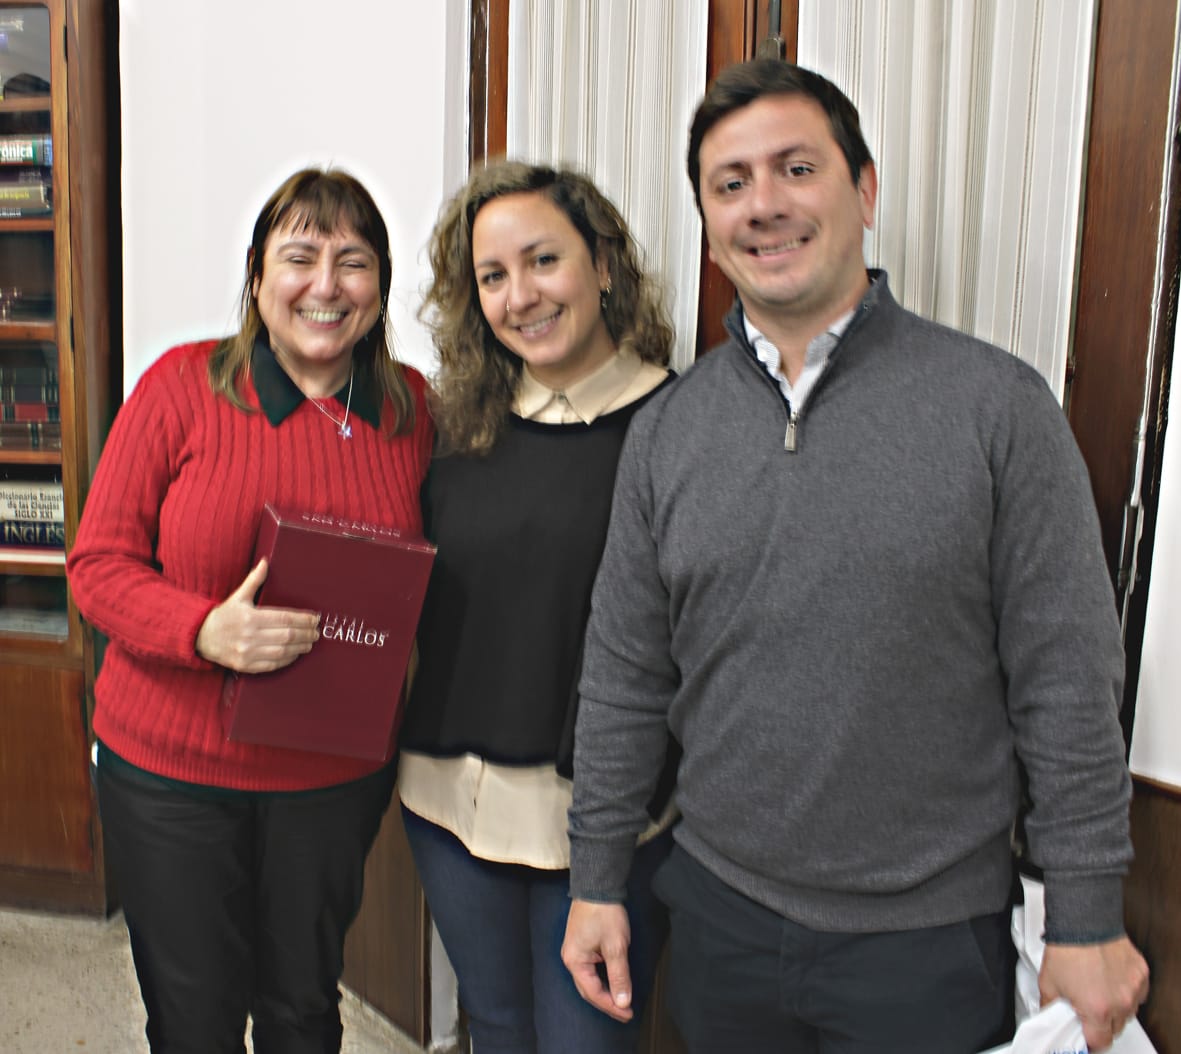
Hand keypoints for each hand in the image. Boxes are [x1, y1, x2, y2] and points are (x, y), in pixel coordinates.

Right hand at [195, 558, 319, 672]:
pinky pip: (272, 665)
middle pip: (287, 636)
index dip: (303, 619)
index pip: (285, 618)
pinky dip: (287, 660)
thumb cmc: (224, 616)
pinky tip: (295, 654)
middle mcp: (250, 636)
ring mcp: (247, 652)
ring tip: (310, 643)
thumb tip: (265, 562)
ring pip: (282, 652)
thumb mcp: (238, 596)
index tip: (315, 619)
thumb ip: (254, 581)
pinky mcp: (246, 665)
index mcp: (250, 617)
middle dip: (306, 634)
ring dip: (300, 648)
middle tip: (317, 633)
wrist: (200, 637)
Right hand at [561, 899, 633, 1022]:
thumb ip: (619, 976)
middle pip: (588, 990)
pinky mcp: (580, 944)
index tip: (628, 1014)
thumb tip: (622, 1002)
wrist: (596, 886)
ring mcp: (574, 951)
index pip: (593, 993)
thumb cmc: (604, 914)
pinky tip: (611, 981)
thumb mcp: (616, 946)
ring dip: (604, 992)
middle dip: (607, 1003)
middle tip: (625, 1012)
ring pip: (588, 980)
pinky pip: (589, 969)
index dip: (611, 1006)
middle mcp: (570, 958)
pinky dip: (601, 979)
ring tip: (620, 1001)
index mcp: (575, 961)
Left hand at [1040, 936, 1148, 1051]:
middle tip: (1087, 1010)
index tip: (1084, 1036)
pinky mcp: (1141, 975)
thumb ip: (1050, 1006)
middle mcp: (1119, 1002)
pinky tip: (1110, 980)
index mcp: (1097, 1010)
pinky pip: (1137, 994)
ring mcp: (1133, 989)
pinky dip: (1125, 991)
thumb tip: (1050, 1016)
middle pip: (1114, 1029)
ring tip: (1097, 990)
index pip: (1099, 1042)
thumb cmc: (1066, 947)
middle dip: (1100, 1024)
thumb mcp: (1047, 983)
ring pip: (1127, 1012)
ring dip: (1115, 1008)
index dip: (1089, 1041)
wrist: (1082, 920)